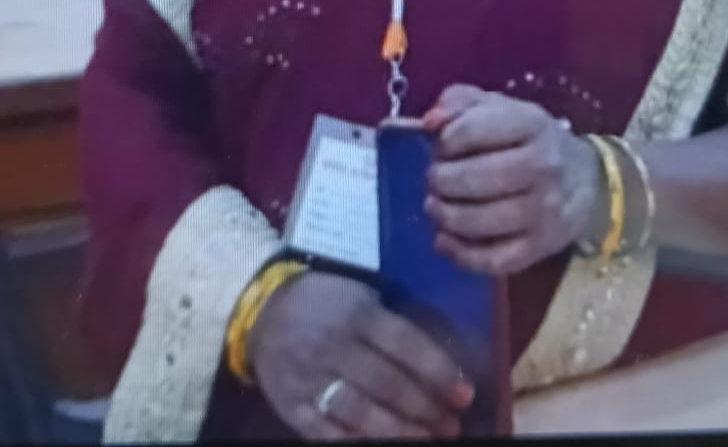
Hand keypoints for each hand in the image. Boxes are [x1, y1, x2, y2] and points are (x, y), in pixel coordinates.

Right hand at [248, 270, 472, 439]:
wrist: (262, 313)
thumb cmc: (324, 301)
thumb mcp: (360, 296)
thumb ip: (391, 326)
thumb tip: (436, 362)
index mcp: (357, 313)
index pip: (406, 344)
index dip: (438, 370)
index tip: (465, 392)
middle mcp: (336, 346)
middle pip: (387, 383)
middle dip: (424, 407)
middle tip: (452, 424)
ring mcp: (312, 379)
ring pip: (361, 413)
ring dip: (399, 431)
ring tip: (427, 440)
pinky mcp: (293, 407)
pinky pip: (328, 433)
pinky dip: (357, 442)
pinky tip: (381, 446)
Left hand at [422, 84, 602, 275]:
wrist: (585, 180)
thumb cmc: (530, 140)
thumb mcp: (500, 108)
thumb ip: (459, 102)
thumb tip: (429, 121)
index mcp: (531, 123)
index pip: (471, 130)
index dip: (444, 140)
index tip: (441, 146)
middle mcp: (542, 166)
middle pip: (473, 178)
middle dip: (440, 180)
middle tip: (435, 180)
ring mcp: (543, 211)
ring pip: (479, 222)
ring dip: (444, 216)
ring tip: (435, 206)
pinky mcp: (540, 248)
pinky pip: (492, 260)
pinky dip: (460, 254)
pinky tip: (444, 240)